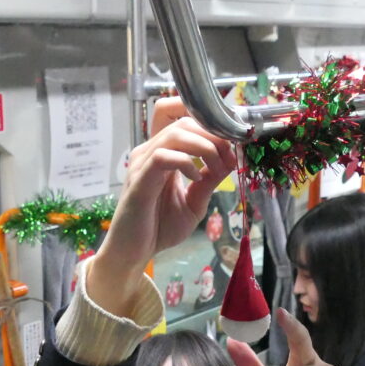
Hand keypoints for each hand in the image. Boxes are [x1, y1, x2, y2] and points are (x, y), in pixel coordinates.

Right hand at [90, 97, 235, 314]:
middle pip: (183, 120)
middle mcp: (149, 151)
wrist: (134, 252)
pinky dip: (187, 163)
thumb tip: (229, 161)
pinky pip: (164, 157)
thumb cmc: (158, 228)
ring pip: (175, 133)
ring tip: (218, 167)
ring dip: (205, 147)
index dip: (203, 116)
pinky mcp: (139, 180)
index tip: (228, 138)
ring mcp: (142, 164)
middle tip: (230, 157)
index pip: (176, 113)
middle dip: (214, 134)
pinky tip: (198, 178)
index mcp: (161, 152)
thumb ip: (210, 180)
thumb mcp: (195, 202)